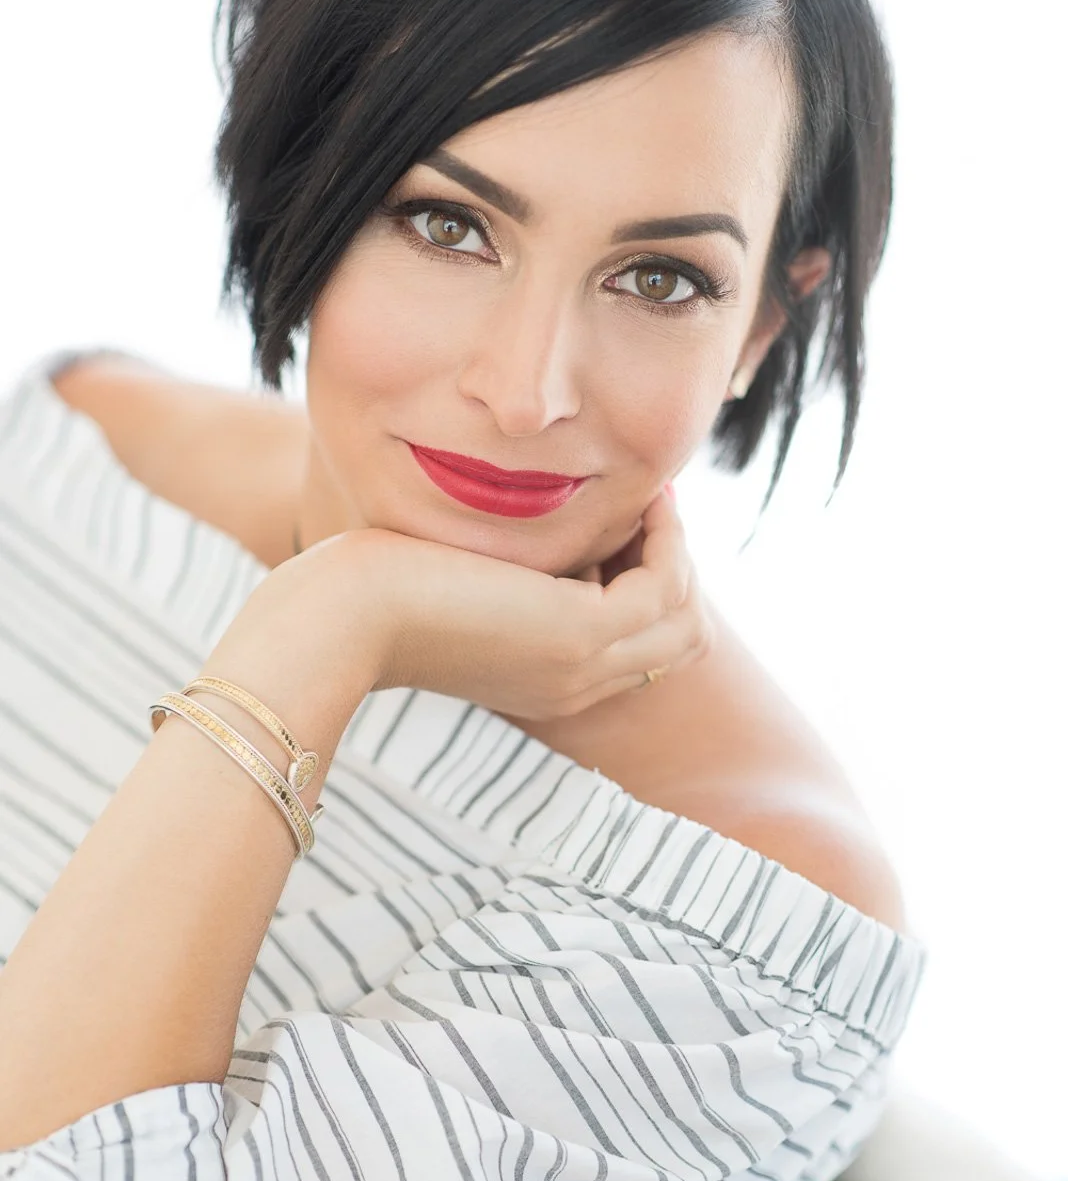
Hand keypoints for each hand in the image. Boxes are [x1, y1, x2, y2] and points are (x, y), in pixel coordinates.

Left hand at [351, 486, 713, 721]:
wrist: (339, 618)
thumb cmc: (376, 590)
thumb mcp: (466, 584)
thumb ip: (513, 573)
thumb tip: (551, 528)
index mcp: (548, 682)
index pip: (642, 648)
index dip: (649, 581)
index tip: (628, 520)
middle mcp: (574, 685)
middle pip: (680, 641)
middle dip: (677, 568)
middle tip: (650, 505)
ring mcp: (582, 666)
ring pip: (686, 622)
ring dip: (678, 550)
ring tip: (650, 495)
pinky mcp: (579, 634)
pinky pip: (667, 589)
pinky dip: (665, 540)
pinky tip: (638, 498)